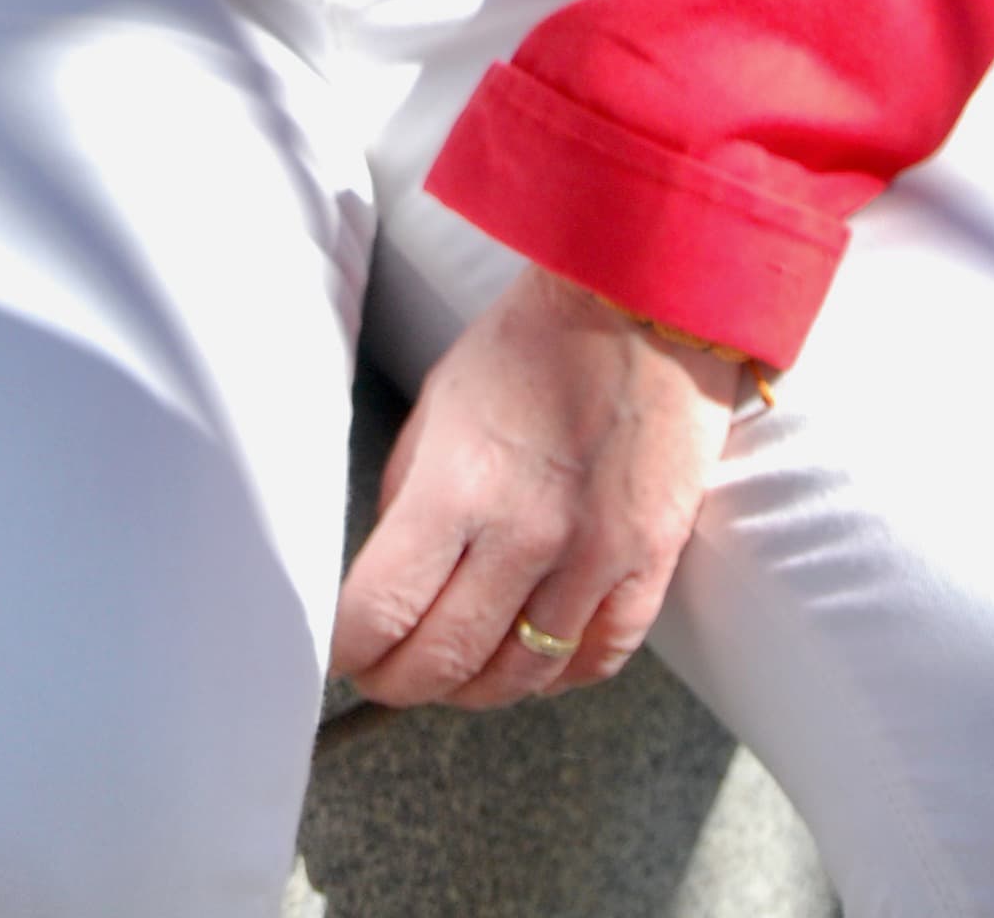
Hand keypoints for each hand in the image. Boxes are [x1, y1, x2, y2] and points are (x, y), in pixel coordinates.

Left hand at [330, 268, 737, 712]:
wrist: (640, 303)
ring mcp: (594, 556)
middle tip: (384, 677)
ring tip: (452, 678)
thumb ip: (409, 490)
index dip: (351, 649)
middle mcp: (524, 534)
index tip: (343, 652)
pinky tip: (533, 665)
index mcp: (457, 485)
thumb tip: (390, 570)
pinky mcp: (650, 561)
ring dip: (475, 691)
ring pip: (522, 677)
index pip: (383, 610)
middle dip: (399, 682)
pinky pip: (599, 658)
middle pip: (446, 660)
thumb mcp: (440, 402)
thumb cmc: (531, 343)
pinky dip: (557, 677)